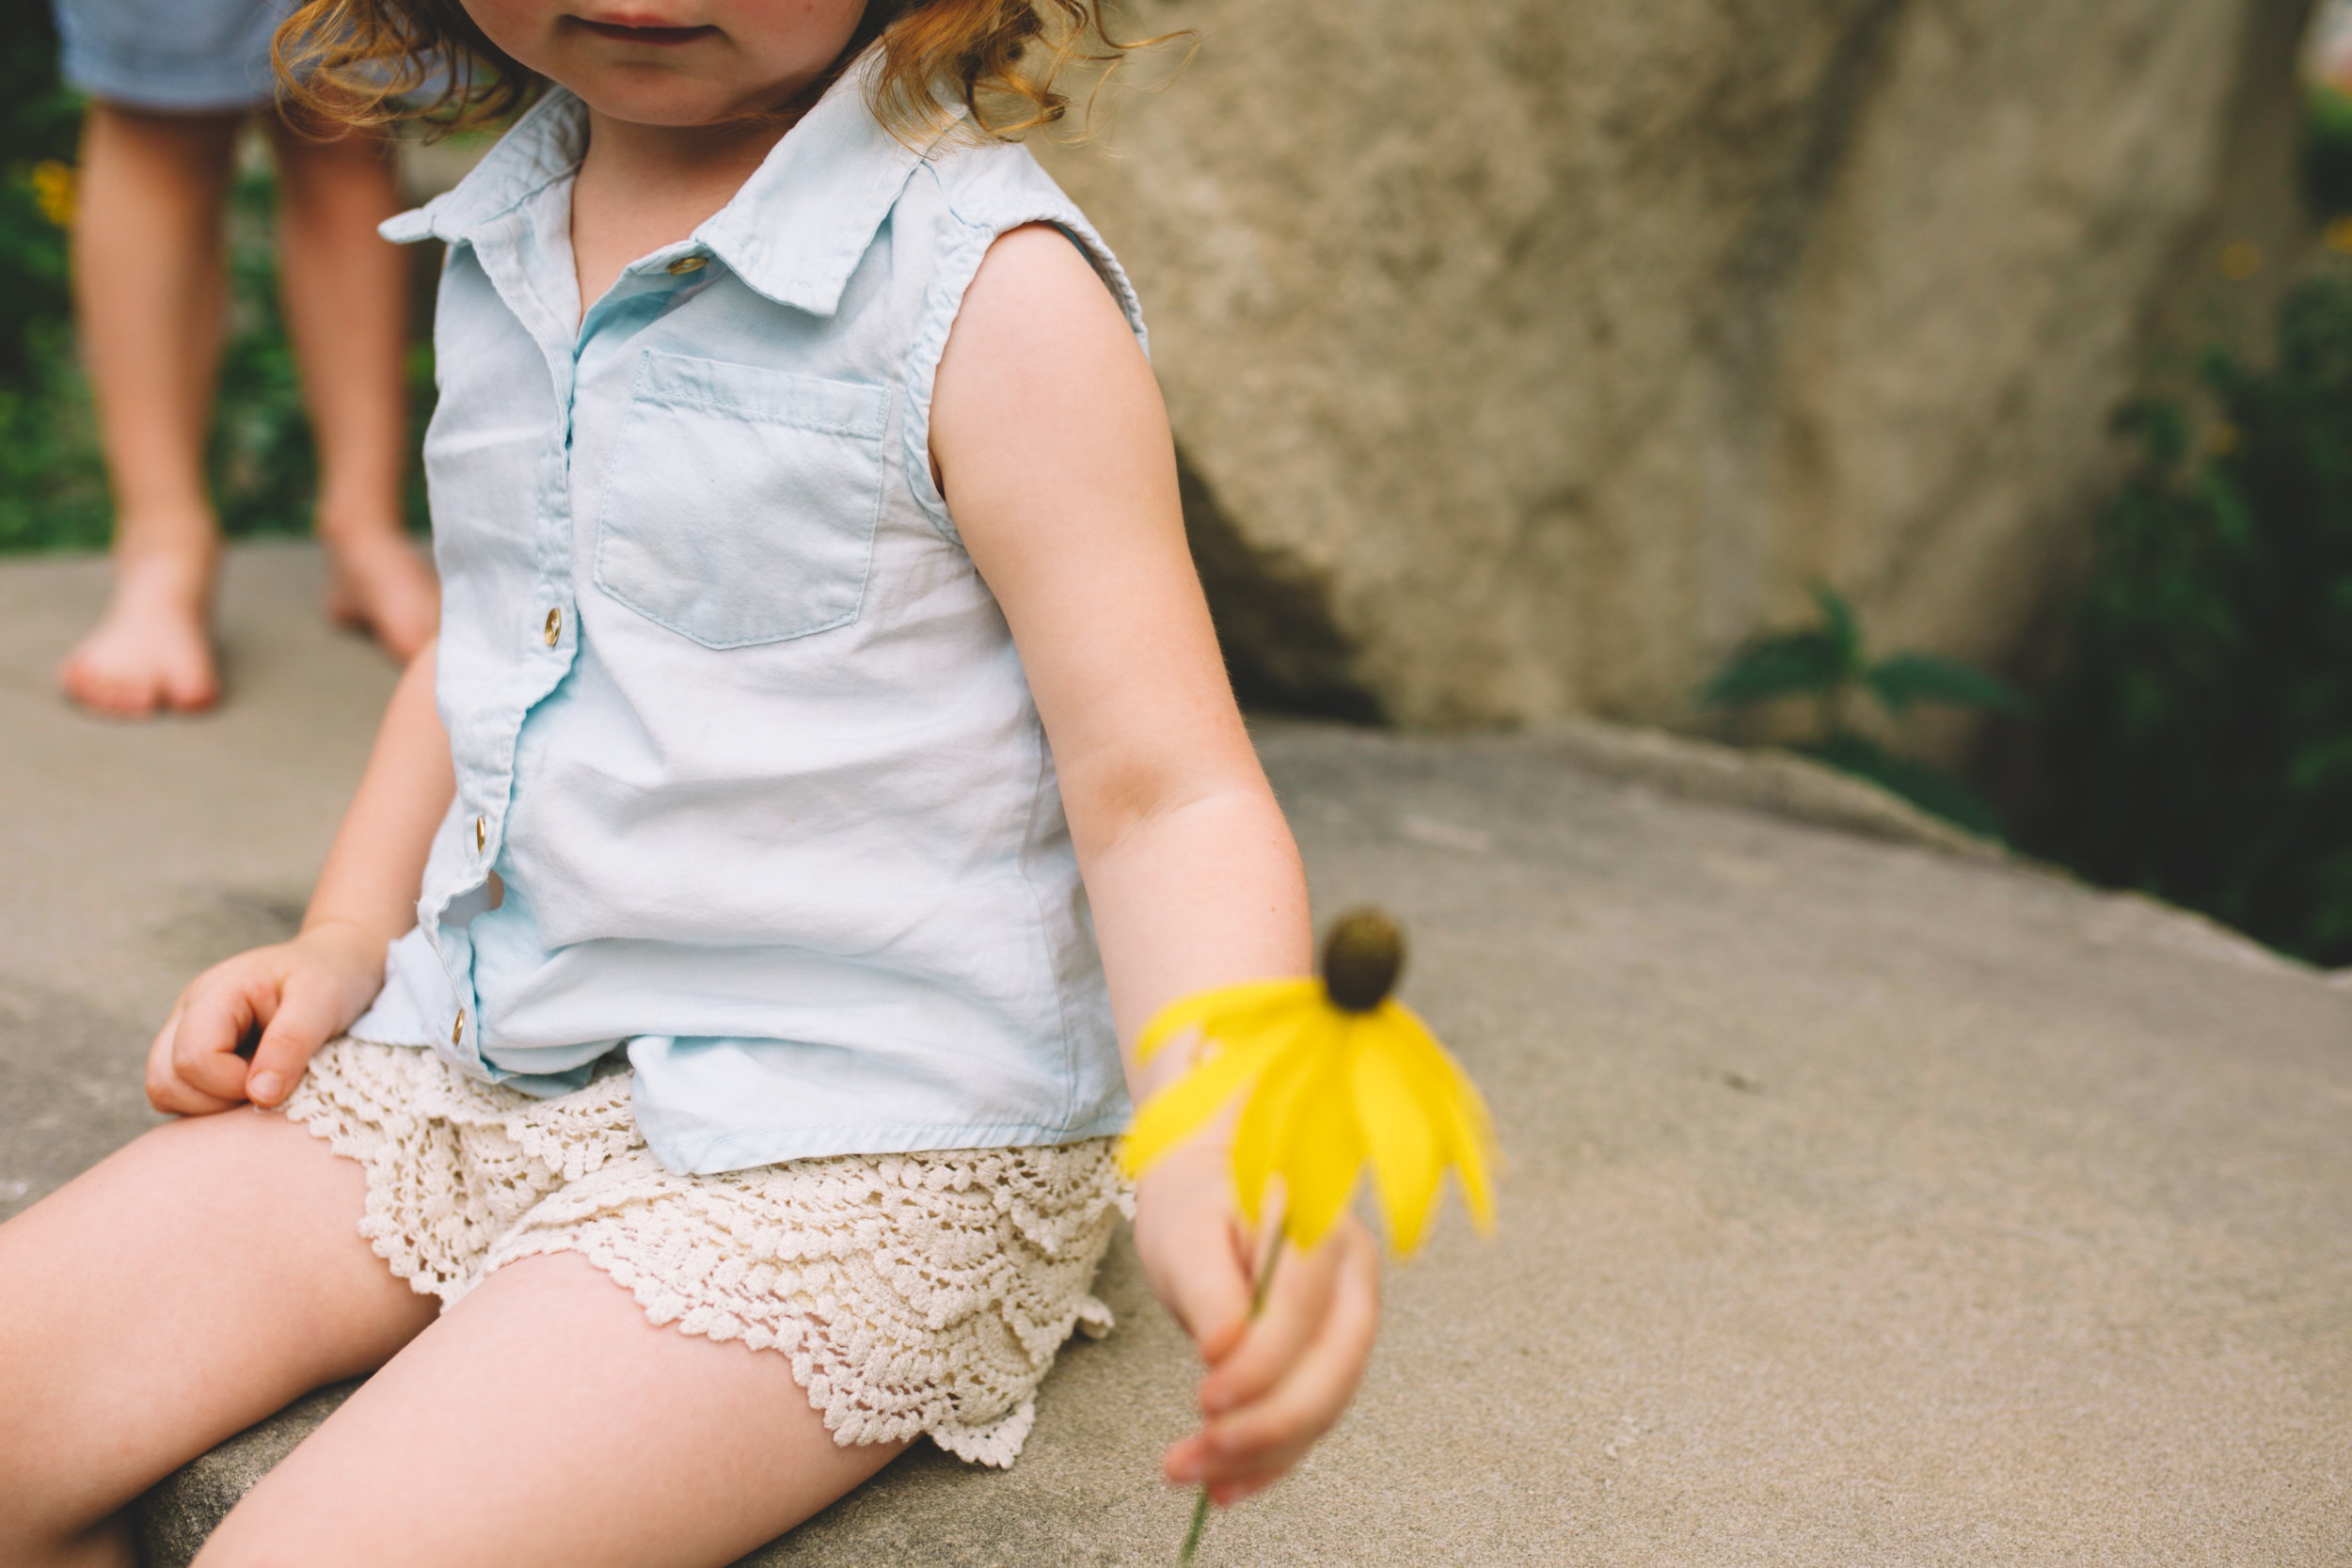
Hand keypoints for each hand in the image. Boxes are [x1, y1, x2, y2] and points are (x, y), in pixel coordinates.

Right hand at [144, 920, 389, 1115]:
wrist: (334, 964)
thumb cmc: (331, 977)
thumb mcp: (322, 1002)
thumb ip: (289, 1045)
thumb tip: (259, 1096)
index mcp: (214, 993)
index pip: (192, 1058)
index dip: (232, 1084)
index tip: (278, 1079)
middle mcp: (187, 1013)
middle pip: (164, 1080)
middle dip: (217, 1100)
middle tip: (269, 1084)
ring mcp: (185, 1033)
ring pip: (165, 1091)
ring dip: (212, 1104)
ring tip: (261, 1082)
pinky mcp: (194, 1053)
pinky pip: (183, 1094)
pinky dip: (214, 1103)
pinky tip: (252, 1085)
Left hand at [1131, 1138, 1380, 1507]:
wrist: (1211, 1200)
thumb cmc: (1198, 1206)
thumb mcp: (1185, 1233)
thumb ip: (1207, 1286)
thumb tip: (1223, 1348)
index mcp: (1317, 1223)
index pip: (1304, 1301)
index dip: (1263, 1359)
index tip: (1208, 1397)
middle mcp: (1351, 1274)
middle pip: (1334, 1364)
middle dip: (1269, 1423)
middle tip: (1202, 1451)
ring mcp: (1350, 1320)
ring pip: (1325, 1403)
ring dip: (1261, 1452)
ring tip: (1192, 1472)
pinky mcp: (1332, 1360)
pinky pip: (1311, 1420)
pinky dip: (1269, 1461)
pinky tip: (1224, 1485)